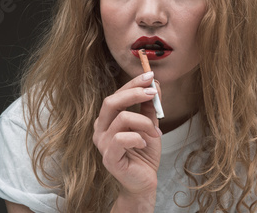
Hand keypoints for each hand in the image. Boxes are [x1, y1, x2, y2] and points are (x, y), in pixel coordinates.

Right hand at [93, 71, 162, 202]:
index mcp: (107, 120)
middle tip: (153, 93)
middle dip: (134, 93)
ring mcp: (102, 144)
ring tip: (155, 132)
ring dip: (144, 122)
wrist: (144, 181)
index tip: (150, 76)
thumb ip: (150, 107)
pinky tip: (144, 143)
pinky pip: (122, 138)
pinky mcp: (108, 158)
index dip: (133, 84)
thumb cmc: (144, 153)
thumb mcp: (150, 125)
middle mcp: (100, 129)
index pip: (116, 95)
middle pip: (111, 102)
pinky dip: (138, 138)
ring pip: (122, 118)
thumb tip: (155, 84)